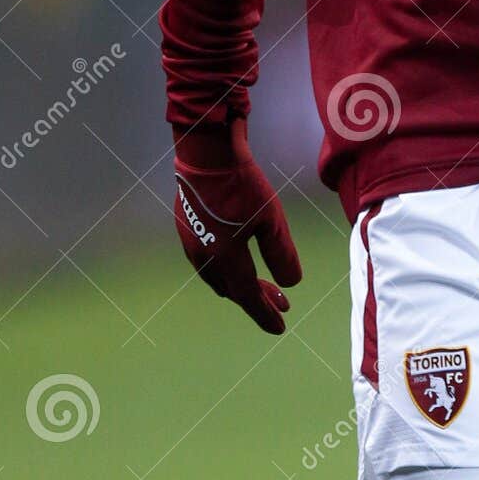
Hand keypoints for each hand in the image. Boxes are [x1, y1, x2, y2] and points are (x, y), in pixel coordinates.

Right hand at [172, 121, 301, 334]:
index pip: (247, 296)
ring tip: (262, 284)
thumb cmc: (242, 184)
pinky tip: (238, 257)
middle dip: (258, 298)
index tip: (280, 327)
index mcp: (224, 259)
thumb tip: (291, 284)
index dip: (265, 313)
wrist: (206, 151)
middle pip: (232, 288)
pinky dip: (227, 267)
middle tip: (282, 304)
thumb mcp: (272, 220)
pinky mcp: (187, 226)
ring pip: (218, 276)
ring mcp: (191, 241)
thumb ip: (281, 255)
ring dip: (241, 283)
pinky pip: (208, 259)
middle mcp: (203, 256)